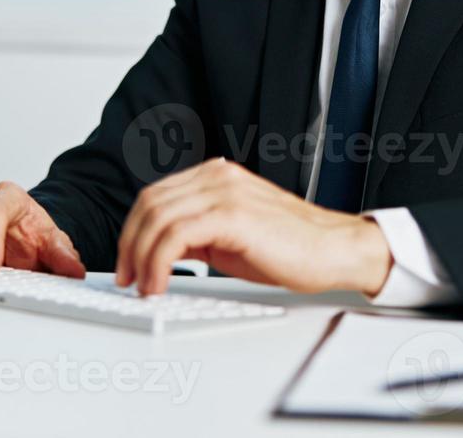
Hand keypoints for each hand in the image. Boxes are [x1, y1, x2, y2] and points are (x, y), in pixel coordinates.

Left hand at [115, 158, 392, 296]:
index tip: (128, 262)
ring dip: (141, 258)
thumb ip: (197, 232)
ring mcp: (225, 191)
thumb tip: (162, 250)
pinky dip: (159, 262)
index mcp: (216, 175)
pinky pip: (176, 235)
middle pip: (150, 203)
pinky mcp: (232, 214)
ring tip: (145, 288)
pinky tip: (161, 283)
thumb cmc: (291, 246)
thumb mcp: (232, 234)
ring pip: (158, 218)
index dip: (133, 231)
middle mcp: (217, 175)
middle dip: (129, 244)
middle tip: (128, 278)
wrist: (334, 250)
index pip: (156, 195)